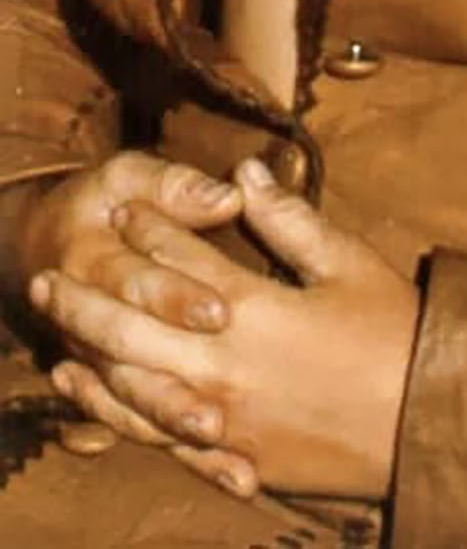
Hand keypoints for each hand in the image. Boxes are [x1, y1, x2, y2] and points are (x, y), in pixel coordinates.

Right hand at [20, 150, 252, 490]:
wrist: (46, 241)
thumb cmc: (102, 200)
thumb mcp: (128, 177)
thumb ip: (176, 186)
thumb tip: (230, 193)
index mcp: (94, 259)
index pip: (136, 282)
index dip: (176, 297)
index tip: (222, 312)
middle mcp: (89, 321)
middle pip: (132, 358)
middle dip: (173, 385)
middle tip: (218, 407)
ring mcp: (100, 361)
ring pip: (134, 402)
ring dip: (174, 425)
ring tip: (219, 441)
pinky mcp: (118, 386)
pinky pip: (146, 426)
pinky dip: (185, 451)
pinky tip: (234, 474)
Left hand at [30, 158, 419, 498]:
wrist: (422, 424)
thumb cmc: (394, 333)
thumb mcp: (350, 264)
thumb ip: (290, 221)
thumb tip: (245, 174)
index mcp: (255, 309)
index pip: (181, 259)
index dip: (147, 228)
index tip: (122, 207)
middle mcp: (224, 364)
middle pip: (133, 323)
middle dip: (86, 293)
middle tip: (48, 272)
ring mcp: (222, 417)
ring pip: (130, 383)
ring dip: (86, 349)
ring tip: (54, 323)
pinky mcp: (230, 457)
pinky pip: (154, 435)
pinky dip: (112, 410)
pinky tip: (89, 391)